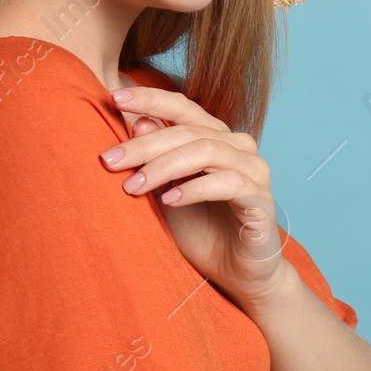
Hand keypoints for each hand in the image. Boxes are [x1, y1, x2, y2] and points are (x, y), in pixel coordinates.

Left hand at [101, 85, 290, 309]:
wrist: (236, 273)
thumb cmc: (201, 230)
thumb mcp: (166, 191)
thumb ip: (155, 159)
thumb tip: (136, 121)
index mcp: (215, 137)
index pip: (182, 107)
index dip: (150, 98)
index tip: (113, 97)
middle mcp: (237, 145)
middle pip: (188, 130)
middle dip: (144, 144)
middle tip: (109, 160)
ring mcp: (253, 168)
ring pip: (206, 150)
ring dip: (164, 165)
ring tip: (134, 186)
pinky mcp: (261, 197)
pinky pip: (227, 182)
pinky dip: (194, 189)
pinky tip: (168, 200)